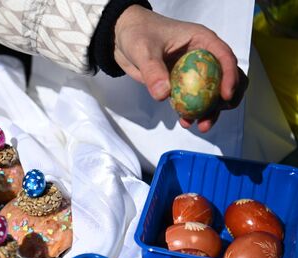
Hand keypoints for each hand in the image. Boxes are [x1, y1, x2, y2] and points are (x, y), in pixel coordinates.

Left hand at [114, 5, 247, 131]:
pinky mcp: (181, 84)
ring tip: (201, 126)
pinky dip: (193, 112)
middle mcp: (202, 56)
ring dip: (210, 111)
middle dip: (226, 99)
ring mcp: (193, 71)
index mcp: (202, 41)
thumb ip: (153, 71)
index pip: (224, 57)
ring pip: (211, 93)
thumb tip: (163, 95)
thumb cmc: (138, 34)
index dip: (230, 76)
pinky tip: (185, 122)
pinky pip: (193, 100)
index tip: (226, 96)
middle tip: (216, 113)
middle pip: (226, 77)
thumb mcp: (144, 50)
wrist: (123, 39)